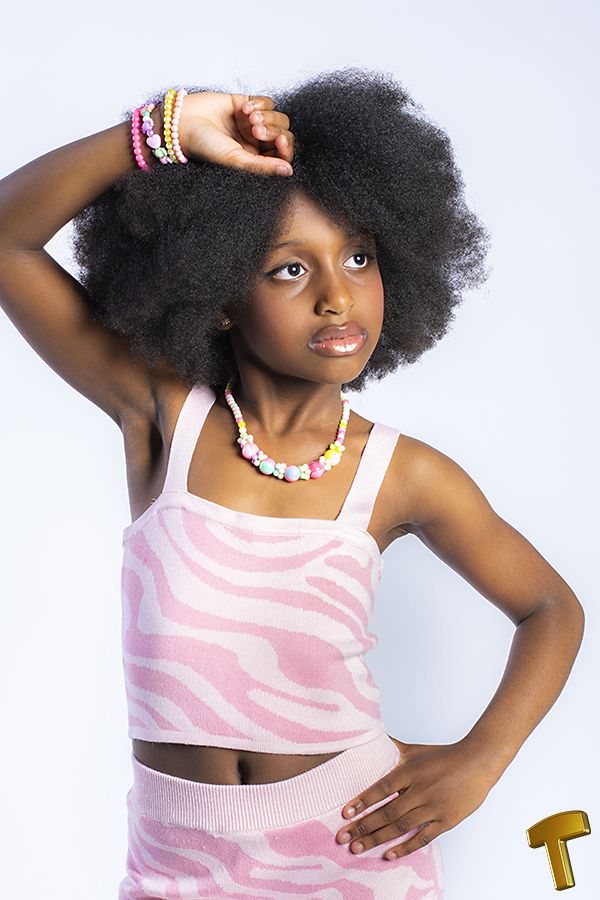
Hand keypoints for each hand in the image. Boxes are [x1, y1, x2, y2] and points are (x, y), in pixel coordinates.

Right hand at [175, 92, 293, 175]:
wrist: (181, 123)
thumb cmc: (203, 146)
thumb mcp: (235, 161)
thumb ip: (263, 167)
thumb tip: (289, 171)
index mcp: (256, 160)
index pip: (283, 155)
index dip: (286, 147)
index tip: (279, 141)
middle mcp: (256, 143)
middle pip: (283, 133)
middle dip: (273, 130)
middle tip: (254, 129)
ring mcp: (252, 124)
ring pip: (277, 117)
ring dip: (266, 116)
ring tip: (248, 118)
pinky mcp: (246, 104)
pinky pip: (267, 102)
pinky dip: (259, 104)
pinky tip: (244, 109)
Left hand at [336, 737, 493, 857]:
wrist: (478, 762)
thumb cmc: (443, 755)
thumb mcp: (416, 749)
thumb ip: (392, 747)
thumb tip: (371, 735)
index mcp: (411, 771)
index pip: (381, 788)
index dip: (363, 801)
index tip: (345, 813)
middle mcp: (420, 790)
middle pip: (387, 812)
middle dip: (363, 826)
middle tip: (342, 837)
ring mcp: (433, 807)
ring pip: (401, 827)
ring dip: (377, 838)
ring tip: (357, 847)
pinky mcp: (446, 820)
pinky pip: (422, 838)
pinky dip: (405, 848)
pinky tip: (388, 855)